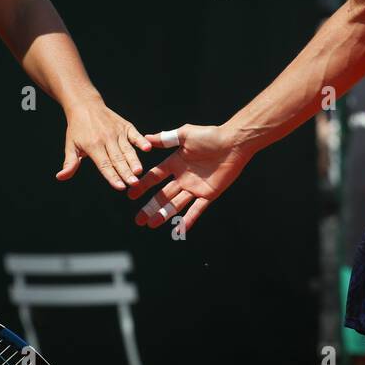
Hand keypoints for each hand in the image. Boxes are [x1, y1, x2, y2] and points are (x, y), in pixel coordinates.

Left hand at [55, 97, 151, 190]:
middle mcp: (106, 138)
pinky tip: (148, 148)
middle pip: (117, 159)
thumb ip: (70, 163)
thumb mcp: (70, 145)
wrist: (85, 104)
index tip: (120, 187)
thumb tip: (60, 177)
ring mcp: (117, 131)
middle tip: (134, 184)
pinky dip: (141, 140)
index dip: (112, 176)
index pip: (104, 164)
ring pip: (127, 149)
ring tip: (139, 172)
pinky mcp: (125, 126)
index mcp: (92, 145)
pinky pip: (134, 134)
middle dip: (126, 172)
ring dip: (134, 161)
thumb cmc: (77, 128)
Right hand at [127, 124, 251, 231]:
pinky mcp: (208, 194)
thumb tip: (145, 138)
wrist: (233, 143)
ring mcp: (195, 188)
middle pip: (163, 195)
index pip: (155, 176)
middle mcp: (183, 178)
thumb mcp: (184, 135)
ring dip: (163, 215)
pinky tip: (179, 229)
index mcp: (175, 163)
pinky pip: (196, 209)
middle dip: (150, 207)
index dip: (143, 185)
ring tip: (151, 224)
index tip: (131, 194)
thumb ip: (165, 139)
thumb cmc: (210, 136)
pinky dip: (188, 220)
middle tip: (138, 219)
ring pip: (176, 204)